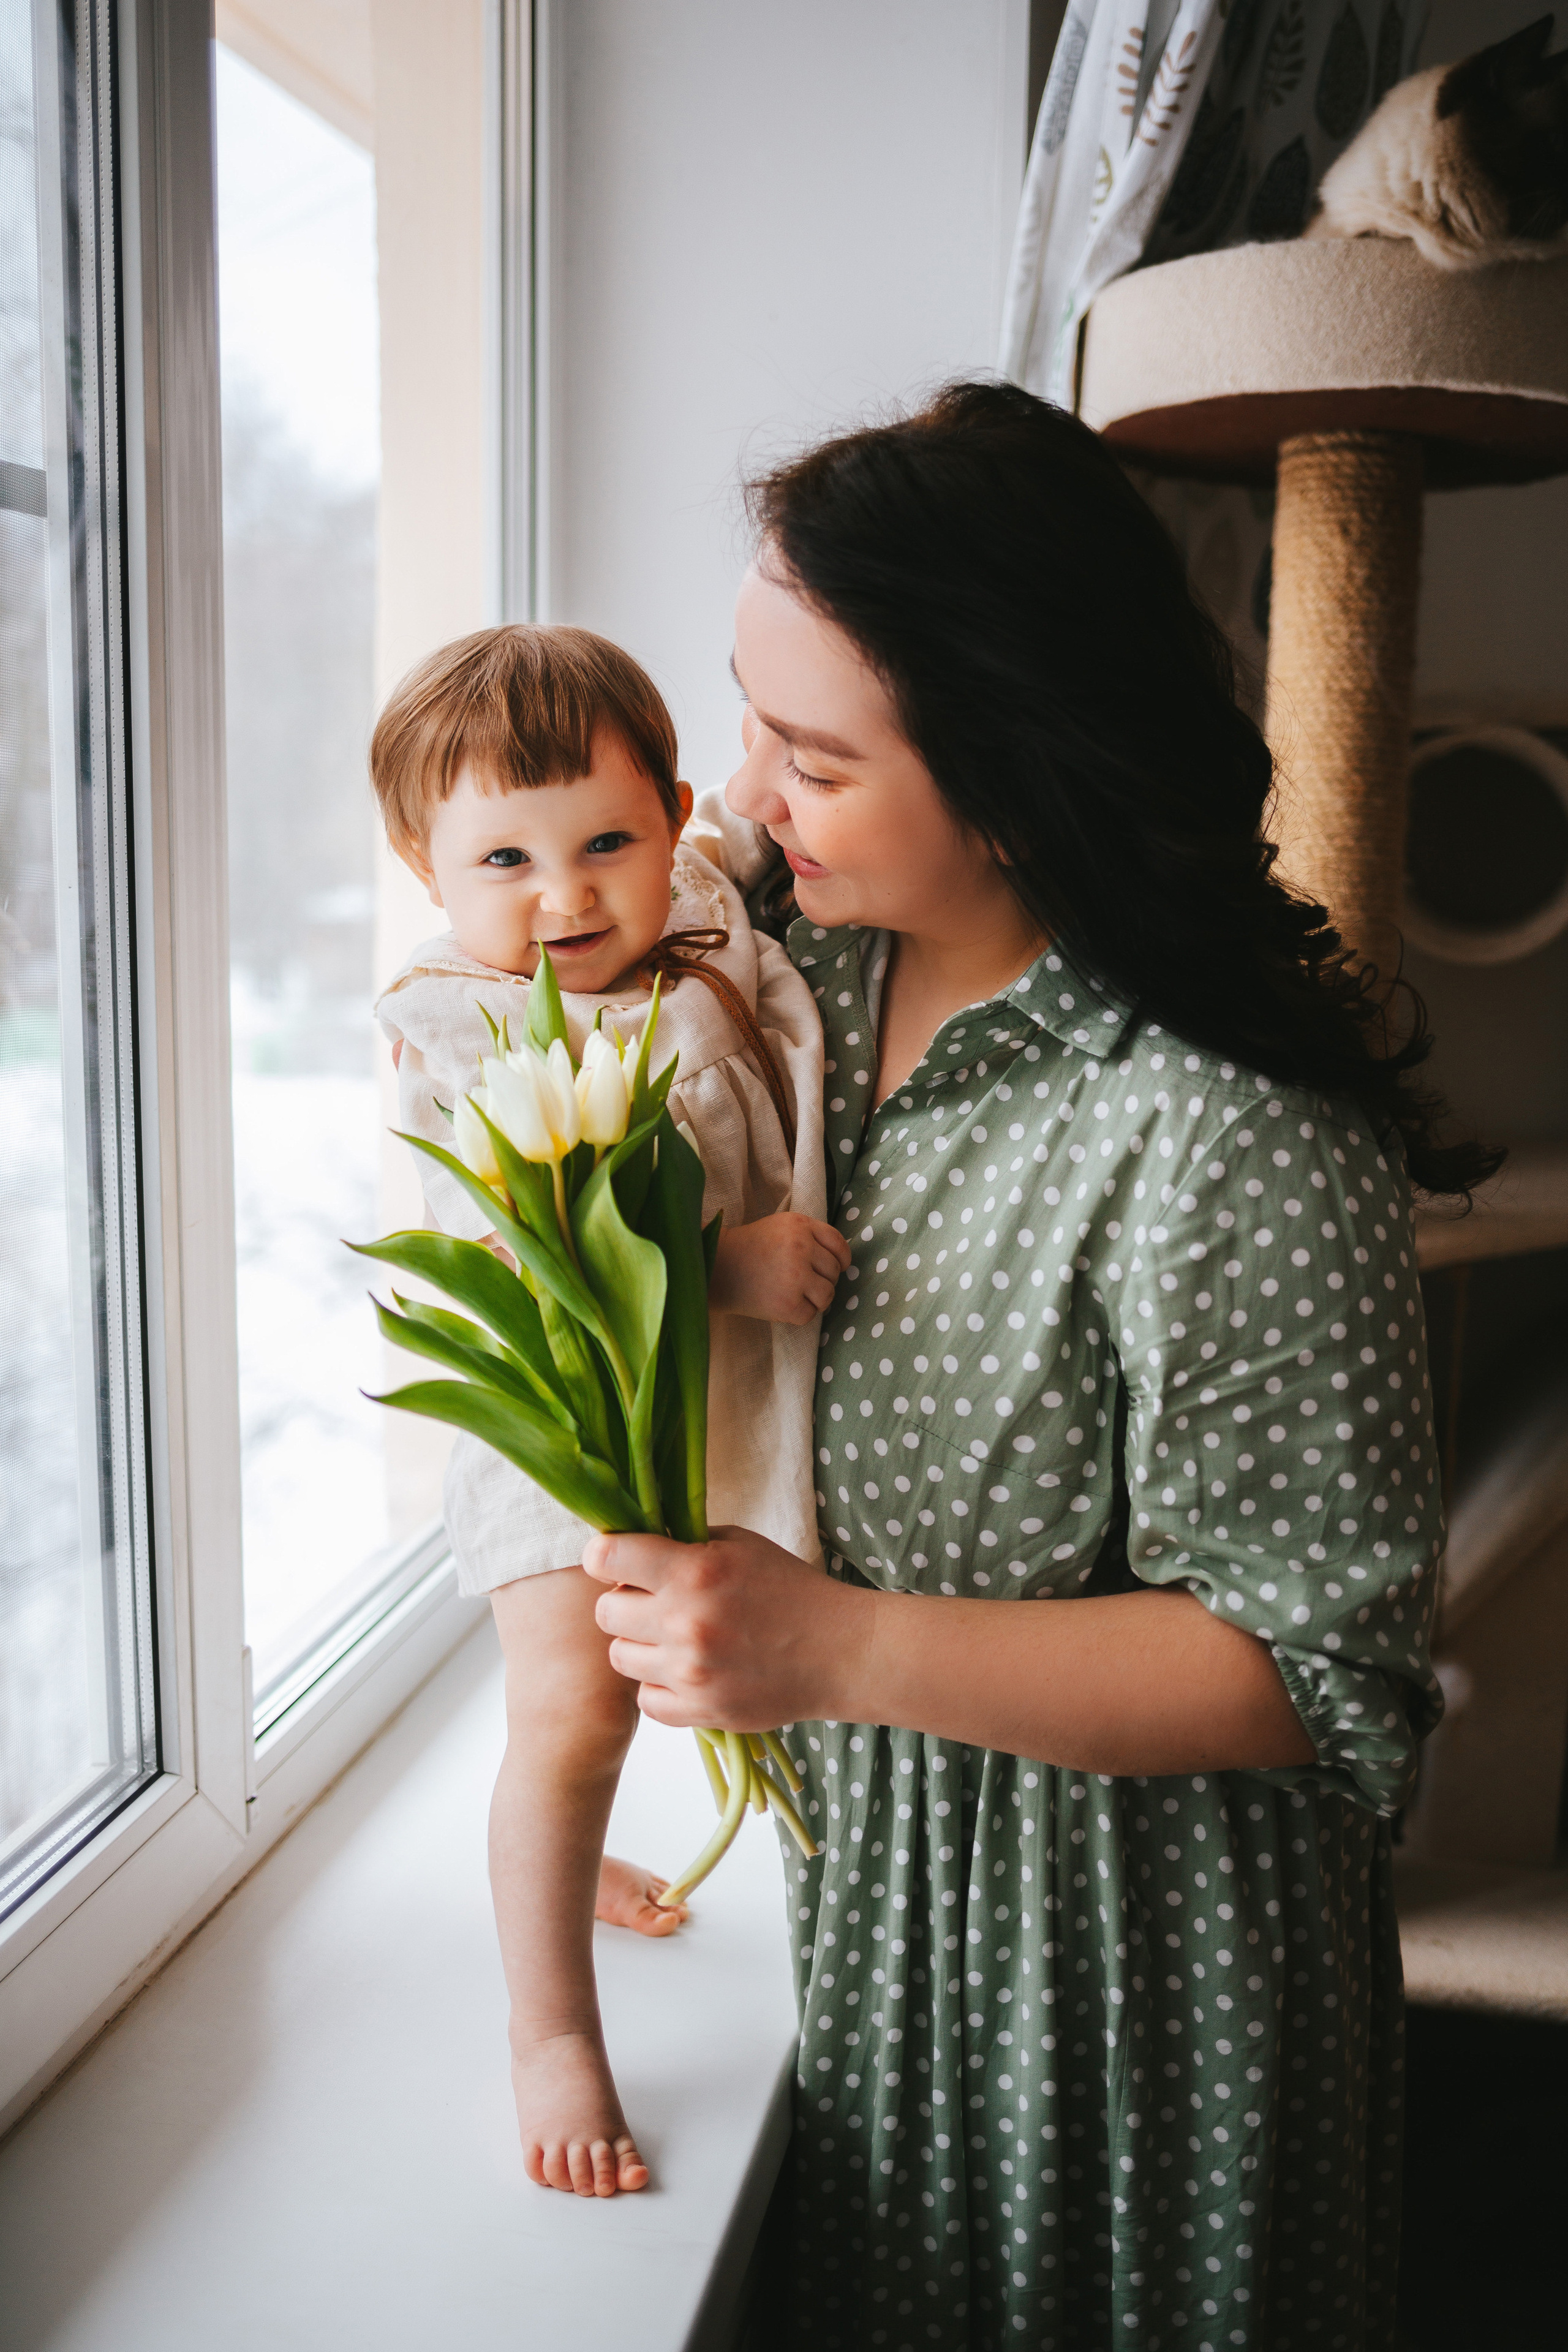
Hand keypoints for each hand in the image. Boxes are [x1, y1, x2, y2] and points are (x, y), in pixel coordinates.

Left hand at [583, 1526, 867, 1729]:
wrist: (839, 1652)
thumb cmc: (790, 1589)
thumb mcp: (740, 1545)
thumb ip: (683, 1544)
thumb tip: (631, 1548)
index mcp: (695, 1570)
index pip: (606, 1557)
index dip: (604, 1556)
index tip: (616, 1561)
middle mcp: (685, 1621)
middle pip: (605, 1612)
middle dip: (624, 1602)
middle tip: (654, 1602)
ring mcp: (690, 1671)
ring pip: (619, 1658)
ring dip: (639, 1646)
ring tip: (673, 1638)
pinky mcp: (699, 1711)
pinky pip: (645, 1699)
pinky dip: (659, 1686)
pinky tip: (686, 1670)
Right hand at [708, 1213, 851, 1324]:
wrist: (718, 1268)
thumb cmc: (752, 1246)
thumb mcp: (782, 1226)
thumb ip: (811, 1235)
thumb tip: (842, 1260)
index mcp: (801, 1225)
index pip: (839, 1244)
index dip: (842, 1259)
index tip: (838, 1266)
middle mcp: (801, 1248)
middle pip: (834, 1271)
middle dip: (824, 1278)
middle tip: (802, 1280)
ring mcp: (795, 1277)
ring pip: (828, 1294)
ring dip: (817, 1298)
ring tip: (797, 1294)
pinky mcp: (787, 1304)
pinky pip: (812, 1314)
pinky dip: (801, 1313)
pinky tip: (784, 1303)